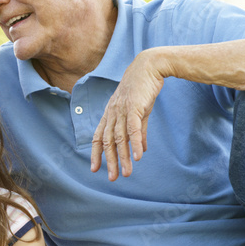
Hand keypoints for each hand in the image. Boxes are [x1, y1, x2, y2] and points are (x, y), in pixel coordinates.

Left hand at [90, 50, 165, 179]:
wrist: (149, 67)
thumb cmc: (142, 89)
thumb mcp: (138, 112)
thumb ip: (138, 131)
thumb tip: (140, 150)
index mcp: (110, 114)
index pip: (98, 137)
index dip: (96, 153)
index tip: (95, 169)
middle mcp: (112, 113)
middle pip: (107, 142)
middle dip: (110, 161)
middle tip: (112, 178)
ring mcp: (122, 110)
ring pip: (120, 139)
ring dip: (123, 157)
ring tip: (126, 174)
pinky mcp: (135, 107)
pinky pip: (134, 129)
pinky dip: (135, 144)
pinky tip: (138, 157)